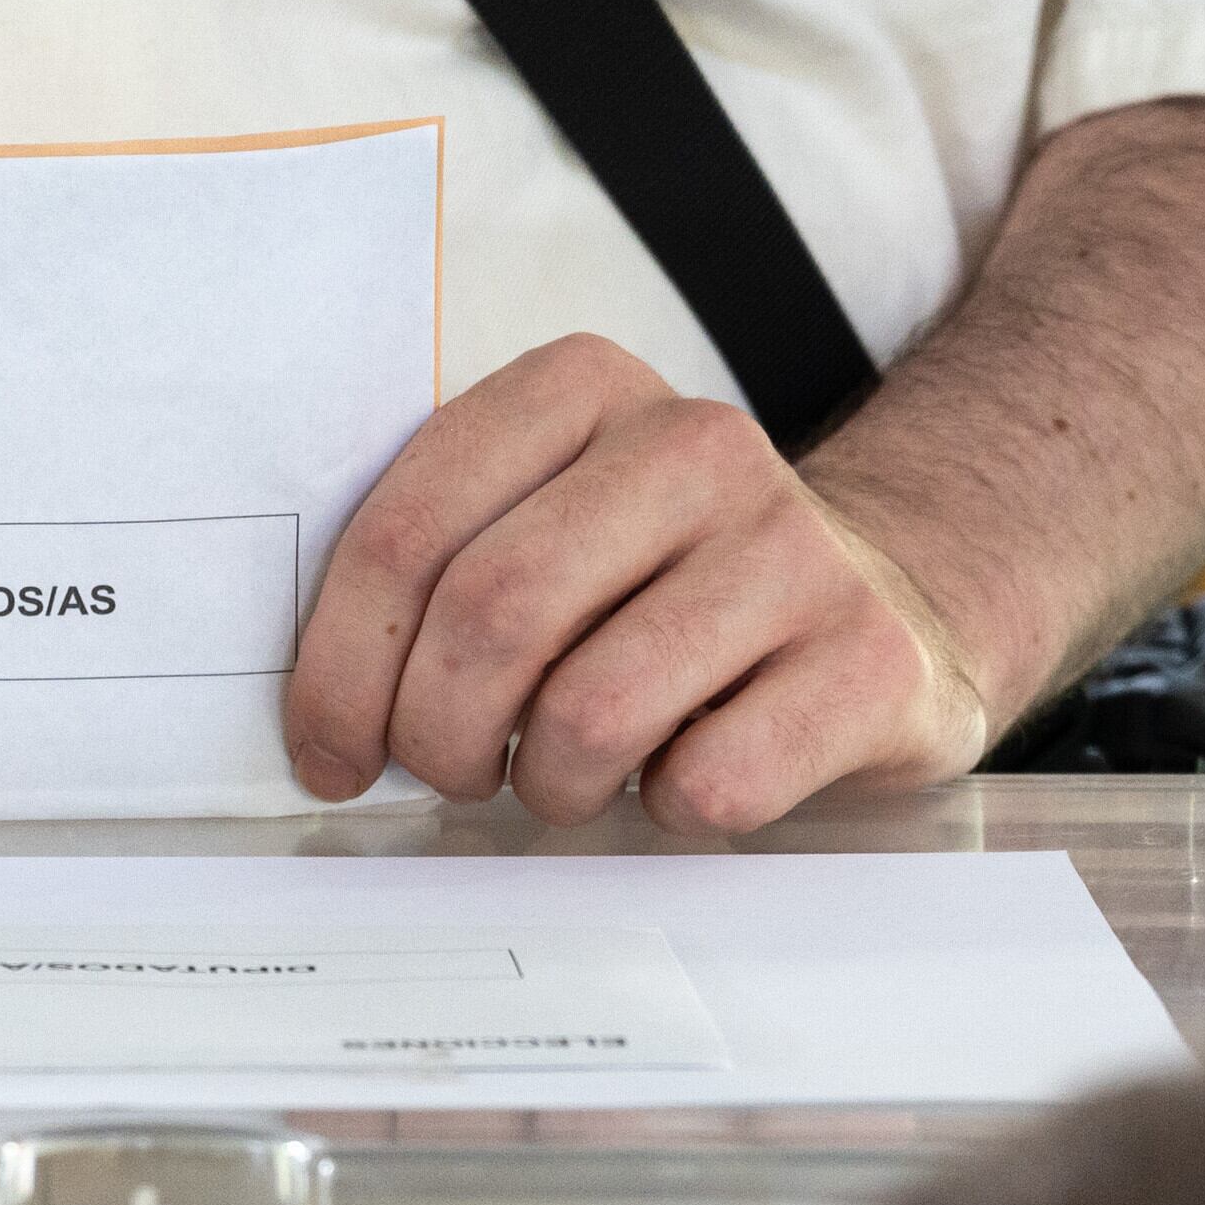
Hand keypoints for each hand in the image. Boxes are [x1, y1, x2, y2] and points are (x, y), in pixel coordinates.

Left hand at [284, 334, 992, 833]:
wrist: (885, 609)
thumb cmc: (663, 593)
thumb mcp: (551, 525)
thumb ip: (437, 568)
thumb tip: (319, 715)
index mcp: (584, 389)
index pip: (410, 531)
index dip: (342, 667)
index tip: (331, 753)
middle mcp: (696, 446)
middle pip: (492, 616)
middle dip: (436, 736)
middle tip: (449, 775)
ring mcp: (793, 551)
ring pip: (591, 714)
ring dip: (547, 788)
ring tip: (564, 780)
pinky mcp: (864, 663)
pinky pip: (706, 783)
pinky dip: (664, 814)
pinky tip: (676, 780)